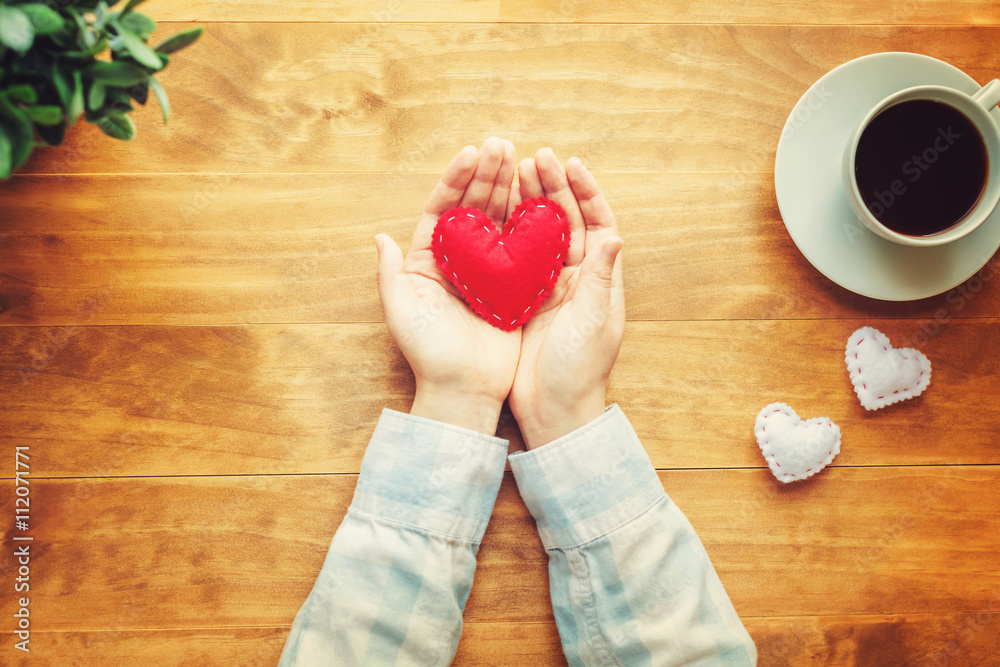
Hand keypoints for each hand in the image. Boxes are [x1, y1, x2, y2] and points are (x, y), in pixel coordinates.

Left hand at [375, 137, 521, 434]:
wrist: (464, 391)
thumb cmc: (429, 354)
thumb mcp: (402, 312)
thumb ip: (390, 274)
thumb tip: (380, 237)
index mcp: (429, 262)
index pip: (442, 210)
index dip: (455, 181)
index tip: (470, 154)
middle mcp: (459, 263)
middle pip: (472, 209)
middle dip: (485, 176)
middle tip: (501, 144)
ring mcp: (488, 273)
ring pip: (498, 222)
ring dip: (508, 190)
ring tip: (519, 158)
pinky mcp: (513, 287)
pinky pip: (522, 249)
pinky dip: (529, 224)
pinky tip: (539, 198)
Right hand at [508, 149, 624, 448]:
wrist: (554, 411)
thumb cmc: (579, 370)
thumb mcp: (592, 321)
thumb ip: (598, 278)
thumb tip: (613, 234)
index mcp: (599, 279)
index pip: (597, 223)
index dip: (585, 191)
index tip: (570, 163)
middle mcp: (575, 278)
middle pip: (565, 221)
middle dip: (552, 188)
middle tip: (534, 157)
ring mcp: (548, 288)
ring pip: (537, 234)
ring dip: (528, 203)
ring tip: (513, 173)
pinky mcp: (522, 301)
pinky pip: (514, 257)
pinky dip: (506, 232)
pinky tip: (492, 211)